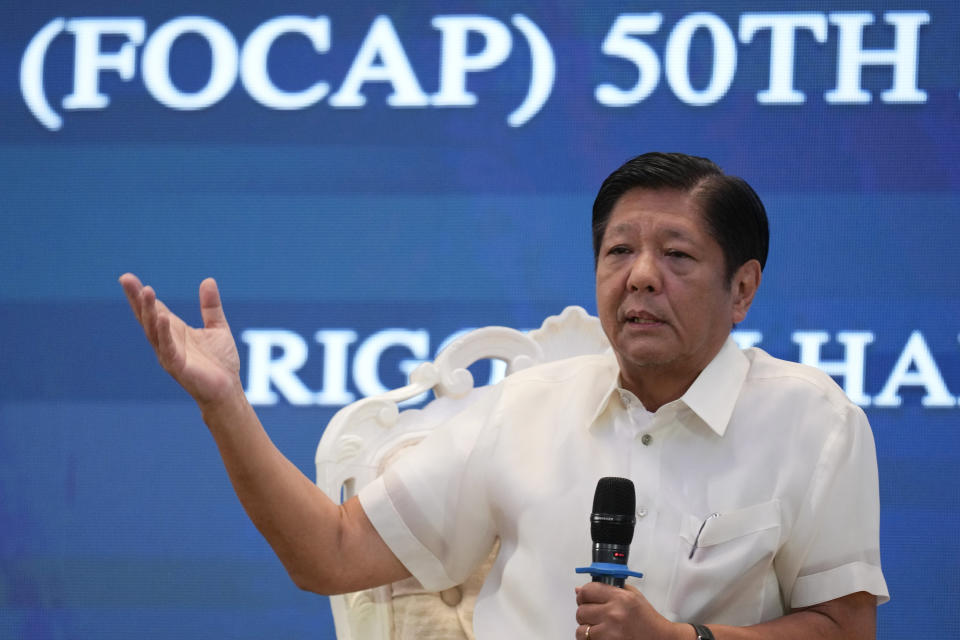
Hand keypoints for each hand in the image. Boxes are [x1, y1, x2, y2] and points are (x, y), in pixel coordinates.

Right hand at [119, 273, 241, 405]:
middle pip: (148, 317)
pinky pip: (168, 348)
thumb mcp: (217, 327)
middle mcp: (168, 341)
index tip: (128, 277)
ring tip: (146, 291)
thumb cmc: (221, 361)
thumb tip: (208, 280)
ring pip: (153, 330)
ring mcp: (169, 354)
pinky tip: (162, 317)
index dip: (142, 294)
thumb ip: (210, 306)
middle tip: (126, 279)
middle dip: (136, 299)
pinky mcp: (177, 366)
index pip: (155, 309)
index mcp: (175, 331)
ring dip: (148, 311)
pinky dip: (164, 333)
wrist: (228, 389)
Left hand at [575, 582, 687, 639]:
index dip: (583, 594)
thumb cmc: (648, 620)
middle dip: (585, 612)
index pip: (587, 591)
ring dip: (586, 629)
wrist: (660, 639)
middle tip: (593, 614)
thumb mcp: (633, 596)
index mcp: (620, 598)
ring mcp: (610, 632)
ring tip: (598, 628)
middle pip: (581, 611)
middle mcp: (613, 614)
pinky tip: (601, 636)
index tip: (584, 597)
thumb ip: (609, 588)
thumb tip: (580, 590)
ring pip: (581, 629)